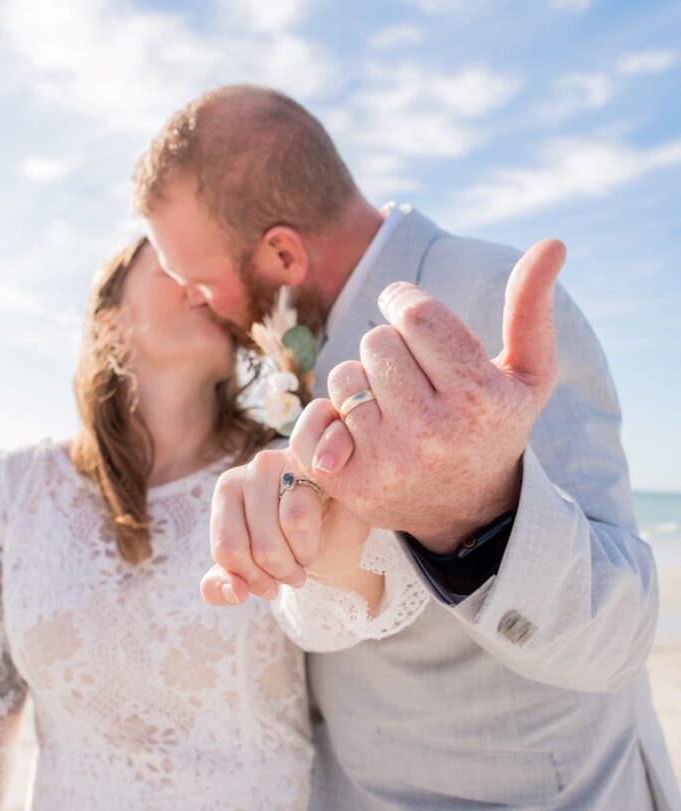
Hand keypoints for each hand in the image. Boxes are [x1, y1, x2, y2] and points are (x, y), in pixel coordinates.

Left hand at [201, 448, 370, 605]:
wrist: (343, 514)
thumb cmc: (292, 538)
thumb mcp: (253, 564)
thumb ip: (225, 583)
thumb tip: (235, 593)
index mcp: (228, 490)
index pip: (227, 549)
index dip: (251, 580)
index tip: (270, 587)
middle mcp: (251, 469)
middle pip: (256, 547)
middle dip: (280, 575)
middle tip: (294, 576)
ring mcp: (283, 463)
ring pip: (281, 533)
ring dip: (299, 562)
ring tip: (305, 561)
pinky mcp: (312, 466)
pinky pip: (300, 519)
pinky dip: (310, 547)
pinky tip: (317, 544)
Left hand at [289, 238, 566, 552]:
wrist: (466, 511)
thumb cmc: (495, 426)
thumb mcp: (528, 375)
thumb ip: (533, 308)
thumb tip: (552, 242)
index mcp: (478, 399)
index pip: (415, 315)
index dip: (403, 301)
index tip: (406, 311)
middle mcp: (432, 433)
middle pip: (376, 342)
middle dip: (389, 345)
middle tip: (409, 371)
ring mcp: (388, 462)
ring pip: (344, 376)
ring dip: (361, 379)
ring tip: (390, 403)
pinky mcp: (351, 485)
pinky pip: (315, 418)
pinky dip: (329, 414)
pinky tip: (358, 427)